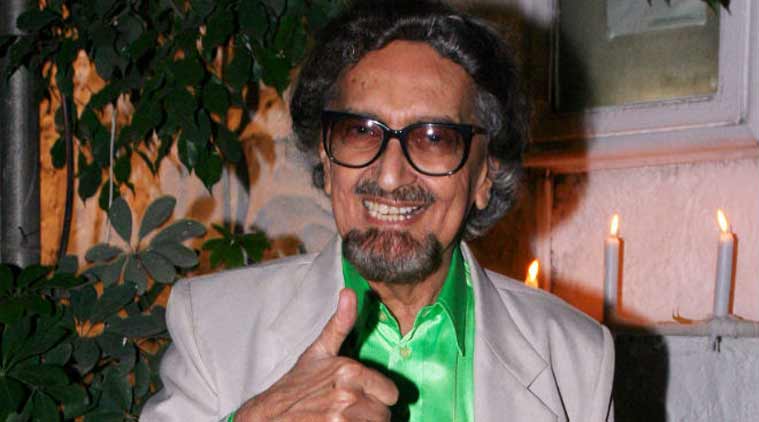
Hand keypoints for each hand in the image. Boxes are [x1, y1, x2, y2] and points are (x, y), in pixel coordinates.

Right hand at [234, 288, 398, 420]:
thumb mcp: (319, 352)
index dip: (377, 397)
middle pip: (384, 415)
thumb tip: (349, 292)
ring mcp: (342, 419)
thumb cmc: (296, 385)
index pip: (390, 394)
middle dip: (369, 414)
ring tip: (342, 418)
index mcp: (350, 371)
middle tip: (348, 410)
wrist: (268, 415)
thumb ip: (340, 324)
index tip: (360, 396)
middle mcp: (349, 395)